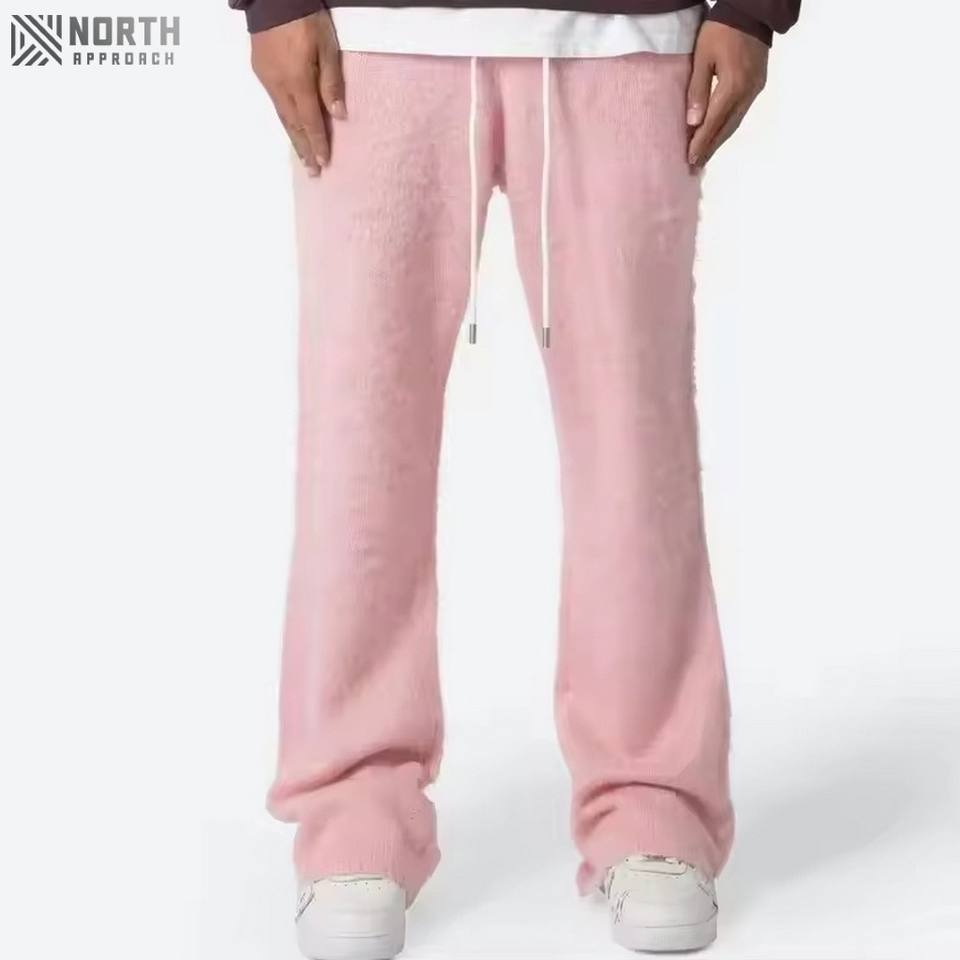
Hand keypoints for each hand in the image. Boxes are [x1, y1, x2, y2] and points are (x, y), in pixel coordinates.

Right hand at [251, 12, 344, 175]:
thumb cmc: (305, 18)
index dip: (318, 143)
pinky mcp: (261, 71)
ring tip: (303, 158)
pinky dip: (286, 122)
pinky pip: (276, 104)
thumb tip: (338, 115)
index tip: (324, 164)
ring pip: (283, 117)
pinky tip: (291, 128)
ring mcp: (268, 80)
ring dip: (294, 139)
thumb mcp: (327, 47)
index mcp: (298, 82)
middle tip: (312, 172)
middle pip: (294, 126)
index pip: (310, 121)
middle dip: (304, 150)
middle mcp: (279, 86)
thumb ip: (331, 82)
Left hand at [686, 21, 767, 168]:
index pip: (714, 122)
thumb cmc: (721, 31)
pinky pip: (740, 113)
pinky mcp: (757, 86)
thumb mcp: (702, 57)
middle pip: (726, 128)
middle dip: (709, 148)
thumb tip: (693, 122)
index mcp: (732, 86)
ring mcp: (754, 90)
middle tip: (695, 165)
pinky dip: (727, 128)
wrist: (751, 12)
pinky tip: (718, 135)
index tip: (690, 159)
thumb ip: (697, 89)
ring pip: (735, 123)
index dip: (701, 142)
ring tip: (704, 156)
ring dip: (719, 141)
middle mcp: (747, 93)